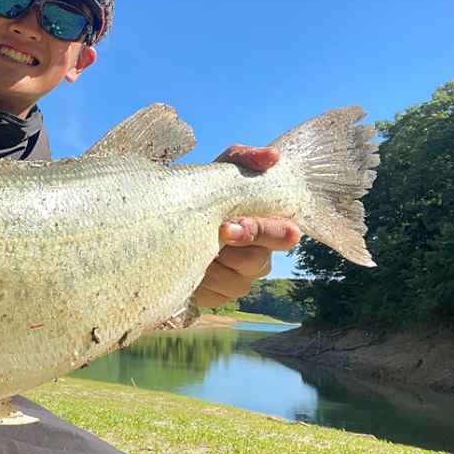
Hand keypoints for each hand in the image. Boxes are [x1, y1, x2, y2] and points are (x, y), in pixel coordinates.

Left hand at [192, 145, 301, 308]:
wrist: (169, 218)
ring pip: (234, 282)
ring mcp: (240, 279)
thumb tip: (271, 157)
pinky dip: (198, 282)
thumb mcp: (221, 169)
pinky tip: (187, 266)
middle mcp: (259, 256)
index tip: (233, 225)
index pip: (283, 235)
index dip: (265, 233)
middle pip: (257, 262)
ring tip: (190, 246)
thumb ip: (245, 158)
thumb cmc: (205, 192)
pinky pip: (214, 296)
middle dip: (234, 251)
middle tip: (215, 235)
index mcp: (268, 226)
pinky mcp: (219, 296)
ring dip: (210, 264)